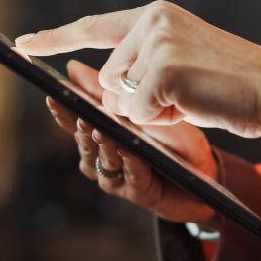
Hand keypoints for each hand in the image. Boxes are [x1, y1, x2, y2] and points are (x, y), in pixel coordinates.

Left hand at [17, 1, 260, 184]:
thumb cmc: (231, 86)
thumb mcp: (181, 65)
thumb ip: (141, 67)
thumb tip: (98, 90)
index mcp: (156, 15)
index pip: (94, 26)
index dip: (54, 38)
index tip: (22, 45)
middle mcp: (151, 21)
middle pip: (108, 79)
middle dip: (136, 100)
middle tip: (183, 95)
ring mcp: (156, 44)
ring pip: (120, 98)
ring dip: (150, 111)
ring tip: (191, 97)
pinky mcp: (161, 71)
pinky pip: (138, 113)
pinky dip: (162, 120)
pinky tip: (192, 105)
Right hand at [45, 60, 217, 224]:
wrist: (207, 171)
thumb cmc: (173, 138)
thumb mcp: (143, 107)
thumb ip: (107, 92)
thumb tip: (72, 67)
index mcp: (99, 133)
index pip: (72, 120)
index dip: (62, 110)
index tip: (53, 96)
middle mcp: (102, 156)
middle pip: (84, 140)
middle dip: (83, 127)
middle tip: (83, 115)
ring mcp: (117, 177)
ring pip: (104, 159)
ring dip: (104, 146)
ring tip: (104, 131)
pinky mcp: (137, 193)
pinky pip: (130, 176)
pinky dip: (130, 163)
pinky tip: (132, 151)